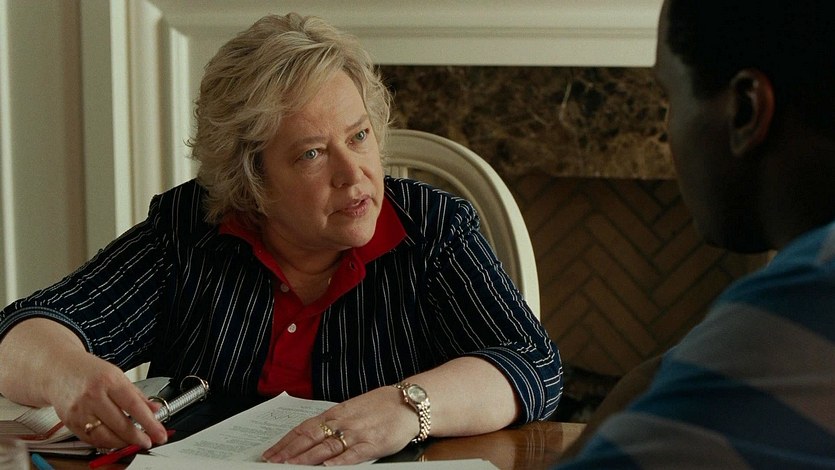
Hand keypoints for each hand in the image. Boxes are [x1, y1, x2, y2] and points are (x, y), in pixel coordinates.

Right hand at [47, 351, 167, 449]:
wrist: (58, 370)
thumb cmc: (89, 372)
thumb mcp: (117, 375)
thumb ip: (137, 394)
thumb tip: (155, 409)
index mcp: (109, 381)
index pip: (134, 406)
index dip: (149, 423)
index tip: (160, 434)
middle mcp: (93, 396)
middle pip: (120, 424)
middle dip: (137, 437)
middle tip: (148, 441)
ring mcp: (80, 410)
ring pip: (105, 436)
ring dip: (123, 443)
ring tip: (134, 443)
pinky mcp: (70, 422)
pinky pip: (91, 439)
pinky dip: (106, 443)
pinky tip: (116, 441)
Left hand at [262, 386, 417, 464]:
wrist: (409, 403)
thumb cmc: (382, 406)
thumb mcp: (352, 409)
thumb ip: (333, 422)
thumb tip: (310, 434)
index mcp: (336, 413)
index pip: (304, 427)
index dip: (285, 441)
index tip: (270, 452)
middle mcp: (343, 422)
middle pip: (310, 438)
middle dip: (288, 452)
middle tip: (271, 462)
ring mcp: (357, 433)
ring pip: (326, 447)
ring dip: (305, 458)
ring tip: (289, 466)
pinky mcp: (374, 444)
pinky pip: (353, 454)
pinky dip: (339, 462)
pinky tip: (326, 468)